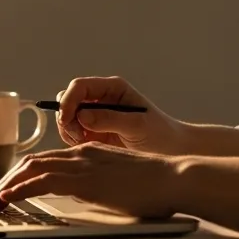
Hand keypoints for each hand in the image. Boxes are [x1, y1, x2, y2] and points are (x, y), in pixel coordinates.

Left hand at [0, 142, 178, 216]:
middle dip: (9, 179)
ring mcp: (82, 164)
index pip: (47, 159)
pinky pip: (42, 182)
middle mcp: (82, 153)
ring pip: (31, 169)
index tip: (11, 189)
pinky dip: (20, 190)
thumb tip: (86, 194)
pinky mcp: (84, 179)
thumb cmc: (156, 184)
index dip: (24, 173)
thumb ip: (100, 183)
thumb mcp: (121, 180)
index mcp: (90, 153)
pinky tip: (8, 199)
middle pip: (33, 161)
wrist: (174, 178)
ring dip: (8, 186)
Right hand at [54, 76, 185, 153]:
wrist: (171, 151)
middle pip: (69, 100)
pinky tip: (90, 150)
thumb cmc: (160, 134)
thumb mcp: (137, 125)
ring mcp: (96, 116)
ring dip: (70, 131)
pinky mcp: (95, 134)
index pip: (80, 86)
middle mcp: (102, 99)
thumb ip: (110, 119)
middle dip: (67, 118)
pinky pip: (73, 134)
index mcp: (113, 88)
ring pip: (68, 118)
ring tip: (86, 144)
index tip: (66, 120)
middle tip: (78, 137)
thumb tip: (82, 116)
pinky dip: (74, 142)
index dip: (68, 100)